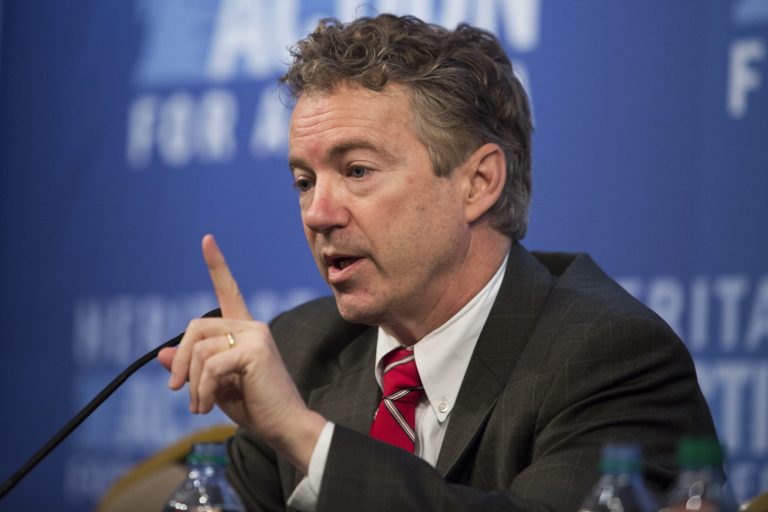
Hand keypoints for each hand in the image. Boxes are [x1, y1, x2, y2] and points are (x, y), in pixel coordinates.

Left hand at [157, 234, 325, 472]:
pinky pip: (210, 365)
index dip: (217, 264)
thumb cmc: (254, 406)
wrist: (285, 425)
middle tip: (176, 389)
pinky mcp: (254, 350)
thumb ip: (193, 368)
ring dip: (191, 384)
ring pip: (200, 349)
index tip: (207, 239)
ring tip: (198, 406)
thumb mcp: (214, 385)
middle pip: (196, 327)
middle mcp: (252, 325)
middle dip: (181, 359)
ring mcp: (255, 335)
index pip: (229, 290)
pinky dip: (201, 389)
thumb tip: (163, 354)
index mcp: (245, 330)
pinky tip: (207, 406)